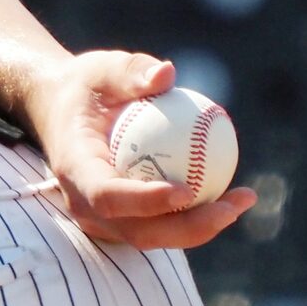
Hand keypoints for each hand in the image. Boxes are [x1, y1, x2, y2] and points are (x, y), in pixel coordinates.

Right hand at [26, 51, 255, 248]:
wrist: (62, 110)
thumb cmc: (85, 86)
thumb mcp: (103, 68)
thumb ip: (131, 71)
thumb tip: (167, 74)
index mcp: (75, 169)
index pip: (106, 196)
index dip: (145, 201)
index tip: (187, 191)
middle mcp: (83, 203)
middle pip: (137, 231)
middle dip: (189, 228)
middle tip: (233, 206)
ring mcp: (101, 218)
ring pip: (153, 236)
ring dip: (201, 226)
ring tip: (244, 198)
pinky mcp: (120, 220)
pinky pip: (161, 226)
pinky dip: (196, 217)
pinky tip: (231, 196)